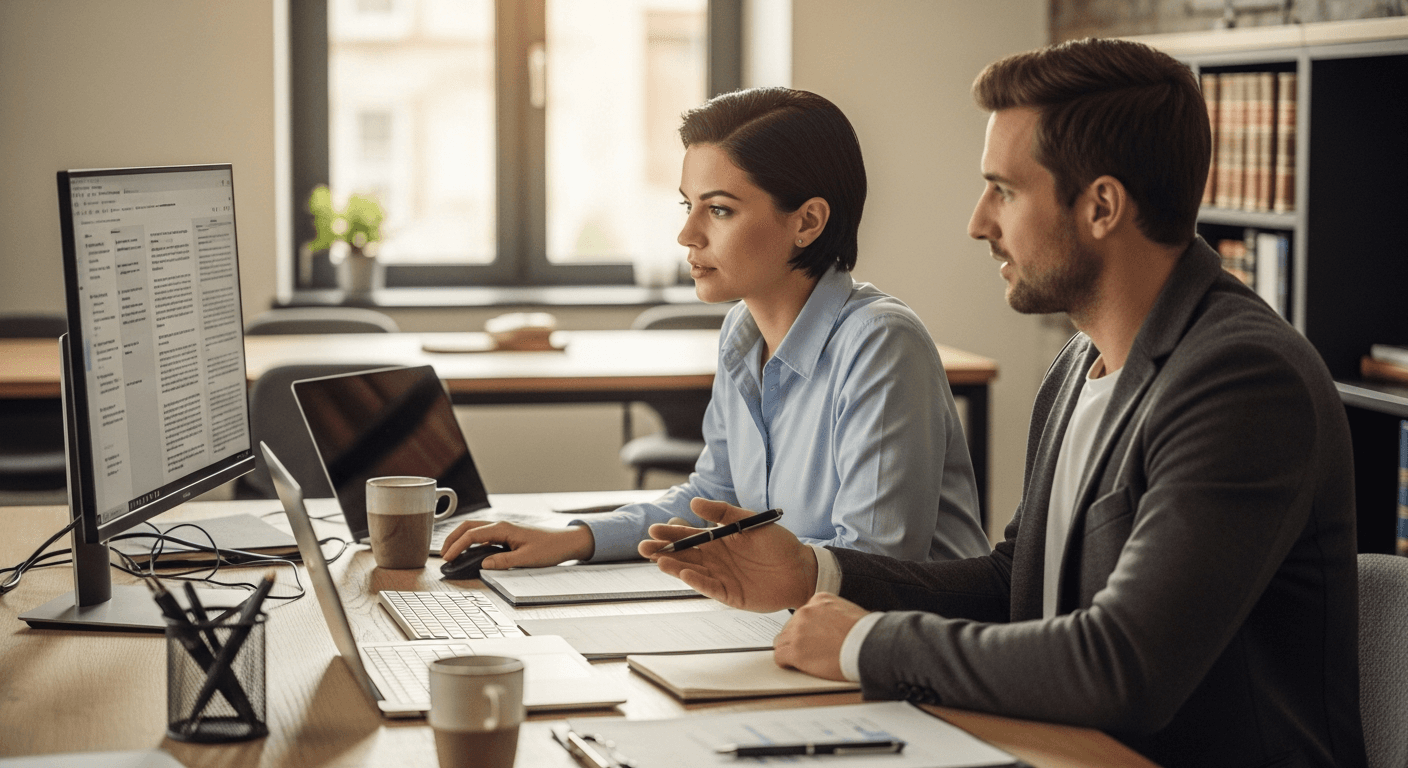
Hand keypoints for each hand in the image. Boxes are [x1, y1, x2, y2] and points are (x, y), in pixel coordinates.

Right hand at [440, 520, 593, 568]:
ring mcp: (503, 530)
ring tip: (451, 553)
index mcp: (504, 528)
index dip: (457, 546)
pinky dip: (471, 542)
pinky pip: (483, 536)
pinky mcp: (507, 535)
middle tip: (443, 554)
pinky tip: (468, 552)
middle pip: (469, 527)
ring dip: (461, 539)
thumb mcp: (527, 558)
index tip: (448, 558)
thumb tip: (484, 564)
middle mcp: (501, 526)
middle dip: (453, 539)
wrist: (565, 542)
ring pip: (475, 530)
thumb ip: (504, 562)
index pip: (472, 534)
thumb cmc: (550, 548)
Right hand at [640, 498, 816, 611]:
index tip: (655, 529)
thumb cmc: (778, 544)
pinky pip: (709, 587)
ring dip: (674, 566)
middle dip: (662, 551)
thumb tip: (695, 503)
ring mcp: (721, 577)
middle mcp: (716, 559)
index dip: (671, 533)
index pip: (688, 535)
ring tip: (658, 560)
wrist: (802, 569)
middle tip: (644, 547)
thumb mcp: (751, 521)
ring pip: (691, 571)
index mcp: (718, 540)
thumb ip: (724, 513)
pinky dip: (696, 581)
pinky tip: (685, 573)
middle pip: (683, 555)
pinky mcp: (730, 595)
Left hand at [773, 592, 870, 681]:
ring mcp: (798, 631)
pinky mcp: (796, 651)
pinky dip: (786, 662)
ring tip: (804, 659)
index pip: (803, 614)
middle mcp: (805, 612)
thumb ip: (832, 614)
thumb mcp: (849, 610)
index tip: (813, 637)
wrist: (869, 646)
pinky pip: (779, 656)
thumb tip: (829, 625)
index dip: (807, 628)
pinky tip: (795, 665)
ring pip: (782, 641)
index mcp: (819, 600)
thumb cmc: (866, 632)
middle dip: (799, 638)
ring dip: (790, 650)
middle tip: (811, 650)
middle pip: (790, 627)